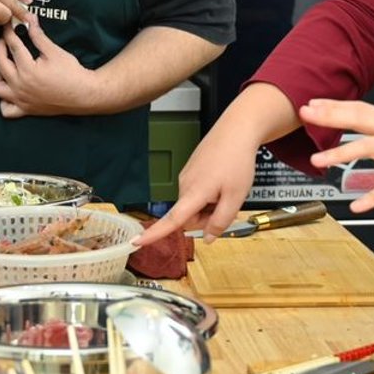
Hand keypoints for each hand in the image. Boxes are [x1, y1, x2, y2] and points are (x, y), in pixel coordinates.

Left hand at [0, 14, 97, 117]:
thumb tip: (30, 19)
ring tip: (5, 67)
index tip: (9, 25)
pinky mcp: (26, 109)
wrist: (83, 94)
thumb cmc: (71, 73)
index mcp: (27, 70)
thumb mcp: (54, 51)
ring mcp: (21, 99)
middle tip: (5, 40)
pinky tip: (10, 89)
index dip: (9, 32)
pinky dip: (3, 100)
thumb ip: (38, 36)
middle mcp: (20, 86)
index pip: (12, 46)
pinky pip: (6, 109)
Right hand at [138, 125, 260, 242]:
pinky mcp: (190, 171)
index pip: (171, 220)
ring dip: (210, 205)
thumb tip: (208, 238)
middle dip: (207, 218)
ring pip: (194, 205)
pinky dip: (210, 194)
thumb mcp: (236, 197)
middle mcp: (184, 184)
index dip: (154, 234)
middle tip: (228, 204)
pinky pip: (196, 193)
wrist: (236, 130)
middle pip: (189, 217)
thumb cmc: (236, 160)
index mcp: (193, 192)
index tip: (136, 242)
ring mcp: (186, 177)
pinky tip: (223, 181)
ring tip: (227, 188)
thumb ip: (221, 221)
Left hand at [304, 99, 373, 211]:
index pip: (362, 110)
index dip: (337, 106)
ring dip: (339, 155)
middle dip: (329, 116)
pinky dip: (372, 197)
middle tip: (304, 113)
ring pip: (366, 148)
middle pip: (358, 119)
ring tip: (318, 161)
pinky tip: (357, 207)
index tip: (316, 104)